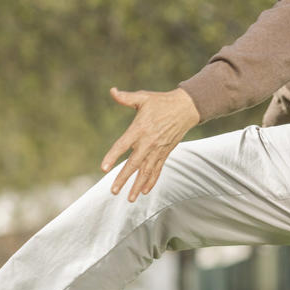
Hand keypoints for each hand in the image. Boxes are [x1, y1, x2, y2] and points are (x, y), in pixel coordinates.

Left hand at [99, 87, 199, 201]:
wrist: (186, 108)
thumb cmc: (161, 102)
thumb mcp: (143, 97)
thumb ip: (126, 98)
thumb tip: (112, 91)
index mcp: (140, 128)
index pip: (123, 145)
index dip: (113, 156)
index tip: (103, 168)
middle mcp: (149, 142)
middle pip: (134, 164)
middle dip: (123, 178)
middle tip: (113, 191)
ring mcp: (158, 149)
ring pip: (147, 171)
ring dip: (138, 185)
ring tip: (130, 199)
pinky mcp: (165, 153)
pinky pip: (158, 169)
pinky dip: (152, 181)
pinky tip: (144, 191)